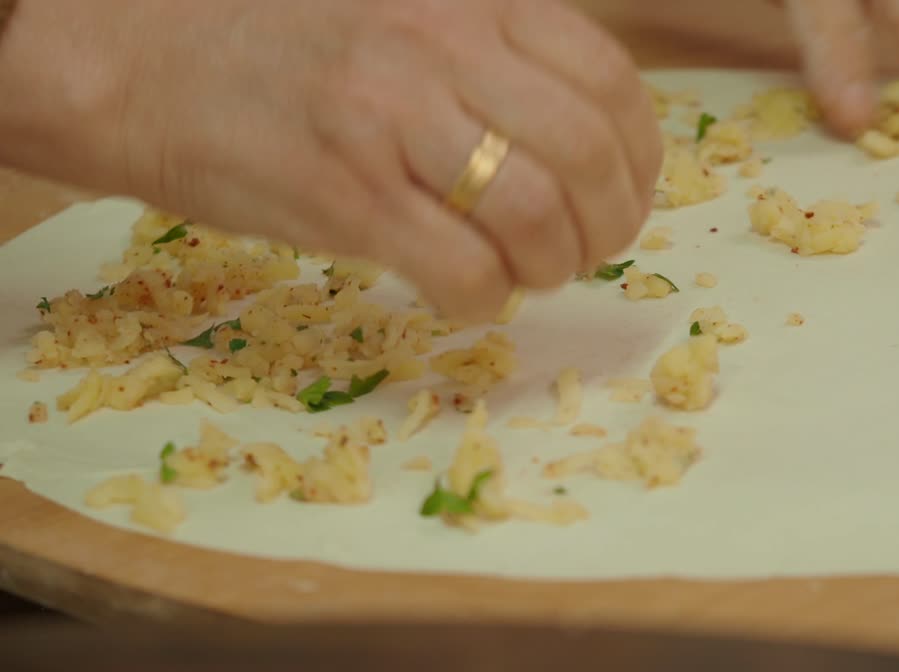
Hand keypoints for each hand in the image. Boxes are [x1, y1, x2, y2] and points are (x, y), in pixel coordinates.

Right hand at [0, 0, 661, 320]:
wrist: (143, 63)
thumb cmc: (289, 48)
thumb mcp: (409, 16)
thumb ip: (497, 58)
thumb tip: (591, 142)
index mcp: (470, 0)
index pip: (608, 78)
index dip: (639, 156)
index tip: (625, 195)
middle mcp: (440, 47)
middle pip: (586, 153)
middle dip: (610, 224)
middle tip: (587, 251)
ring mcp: (390, 120)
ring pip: (536, 216)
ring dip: (553, 266)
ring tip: (528, 274)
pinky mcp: (344, 195)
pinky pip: (463, 270)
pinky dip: (485, 299)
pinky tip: (466, 294)